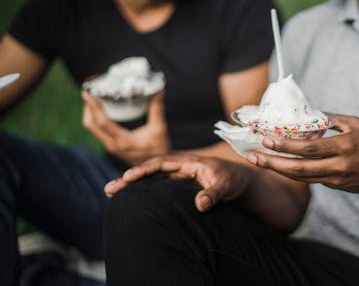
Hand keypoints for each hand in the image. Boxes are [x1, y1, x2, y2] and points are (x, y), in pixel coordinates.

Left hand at [82, 90, 170, 165]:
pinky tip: (101, 109)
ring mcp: (111, 147)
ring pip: (92, 129)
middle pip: (90, 125)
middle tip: (88, 91)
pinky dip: (96, 118)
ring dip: (90, 113)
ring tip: (93, 97)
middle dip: (87, 107)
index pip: (102, 122)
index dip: (93, 106)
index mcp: (123, 141)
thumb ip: (156, 109)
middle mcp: (113, 145)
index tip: (87, 93)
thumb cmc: (159, 149)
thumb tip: (157, 90)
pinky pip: (98, 131)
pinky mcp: (112, 147)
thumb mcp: (159, 128)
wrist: (158, 168)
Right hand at [104, 155, 250, 211]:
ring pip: (151, 180)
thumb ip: (213, 194)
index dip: (143, 170)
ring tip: (111, 194)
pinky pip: (158, 187)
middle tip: (109, 189)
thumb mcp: (225, 186)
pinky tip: (131, 200)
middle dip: (130, 179)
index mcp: (188, 162)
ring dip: (133, 185)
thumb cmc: (233, 181)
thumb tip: (200, 205)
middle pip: (150, 171)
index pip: (161, 164)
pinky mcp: (179, 186)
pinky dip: (144, 191)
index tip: (127, 178)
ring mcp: (178, 177)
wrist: (240, 181)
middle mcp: (180, 167)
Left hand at [246, 115, 358, 196]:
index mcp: (344, 146)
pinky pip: (309, 179)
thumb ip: (331, 119)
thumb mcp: (356, 123)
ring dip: (277, 170)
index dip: (286, 145)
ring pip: (301, 177)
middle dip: (273, 163)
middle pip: (299, 168)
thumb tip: (307, 113)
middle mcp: (338, 166)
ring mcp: (335, 179)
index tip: (266, 139)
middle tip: (252, 156)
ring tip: (258, 161)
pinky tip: (277, 165)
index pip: (309, 148)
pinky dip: (292, 172)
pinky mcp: (334, 185)